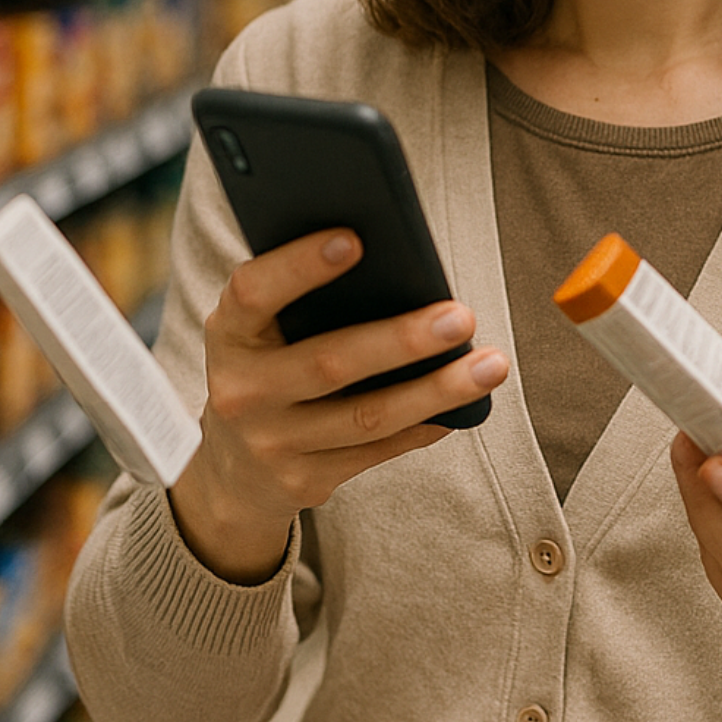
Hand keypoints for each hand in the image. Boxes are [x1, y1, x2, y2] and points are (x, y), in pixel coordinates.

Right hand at [170, 227, 508, 583]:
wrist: (231, 470)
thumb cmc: (269, 366)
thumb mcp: (262, 330)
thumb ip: (304, 297)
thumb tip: (398, 260)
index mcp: (229, 334)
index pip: (254, 292)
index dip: (299, 266)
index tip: (355, 239)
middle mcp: (242, 391)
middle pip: (330, 363)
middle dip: (402, 340)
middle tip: (462, 317)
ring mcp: (271, 443)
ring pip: (368, 416)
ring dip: (436, 390)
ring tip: (492, 365)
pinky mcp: (303, 482)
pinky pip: (378, 450)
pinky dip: (426, 425)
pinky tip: (464, 406)